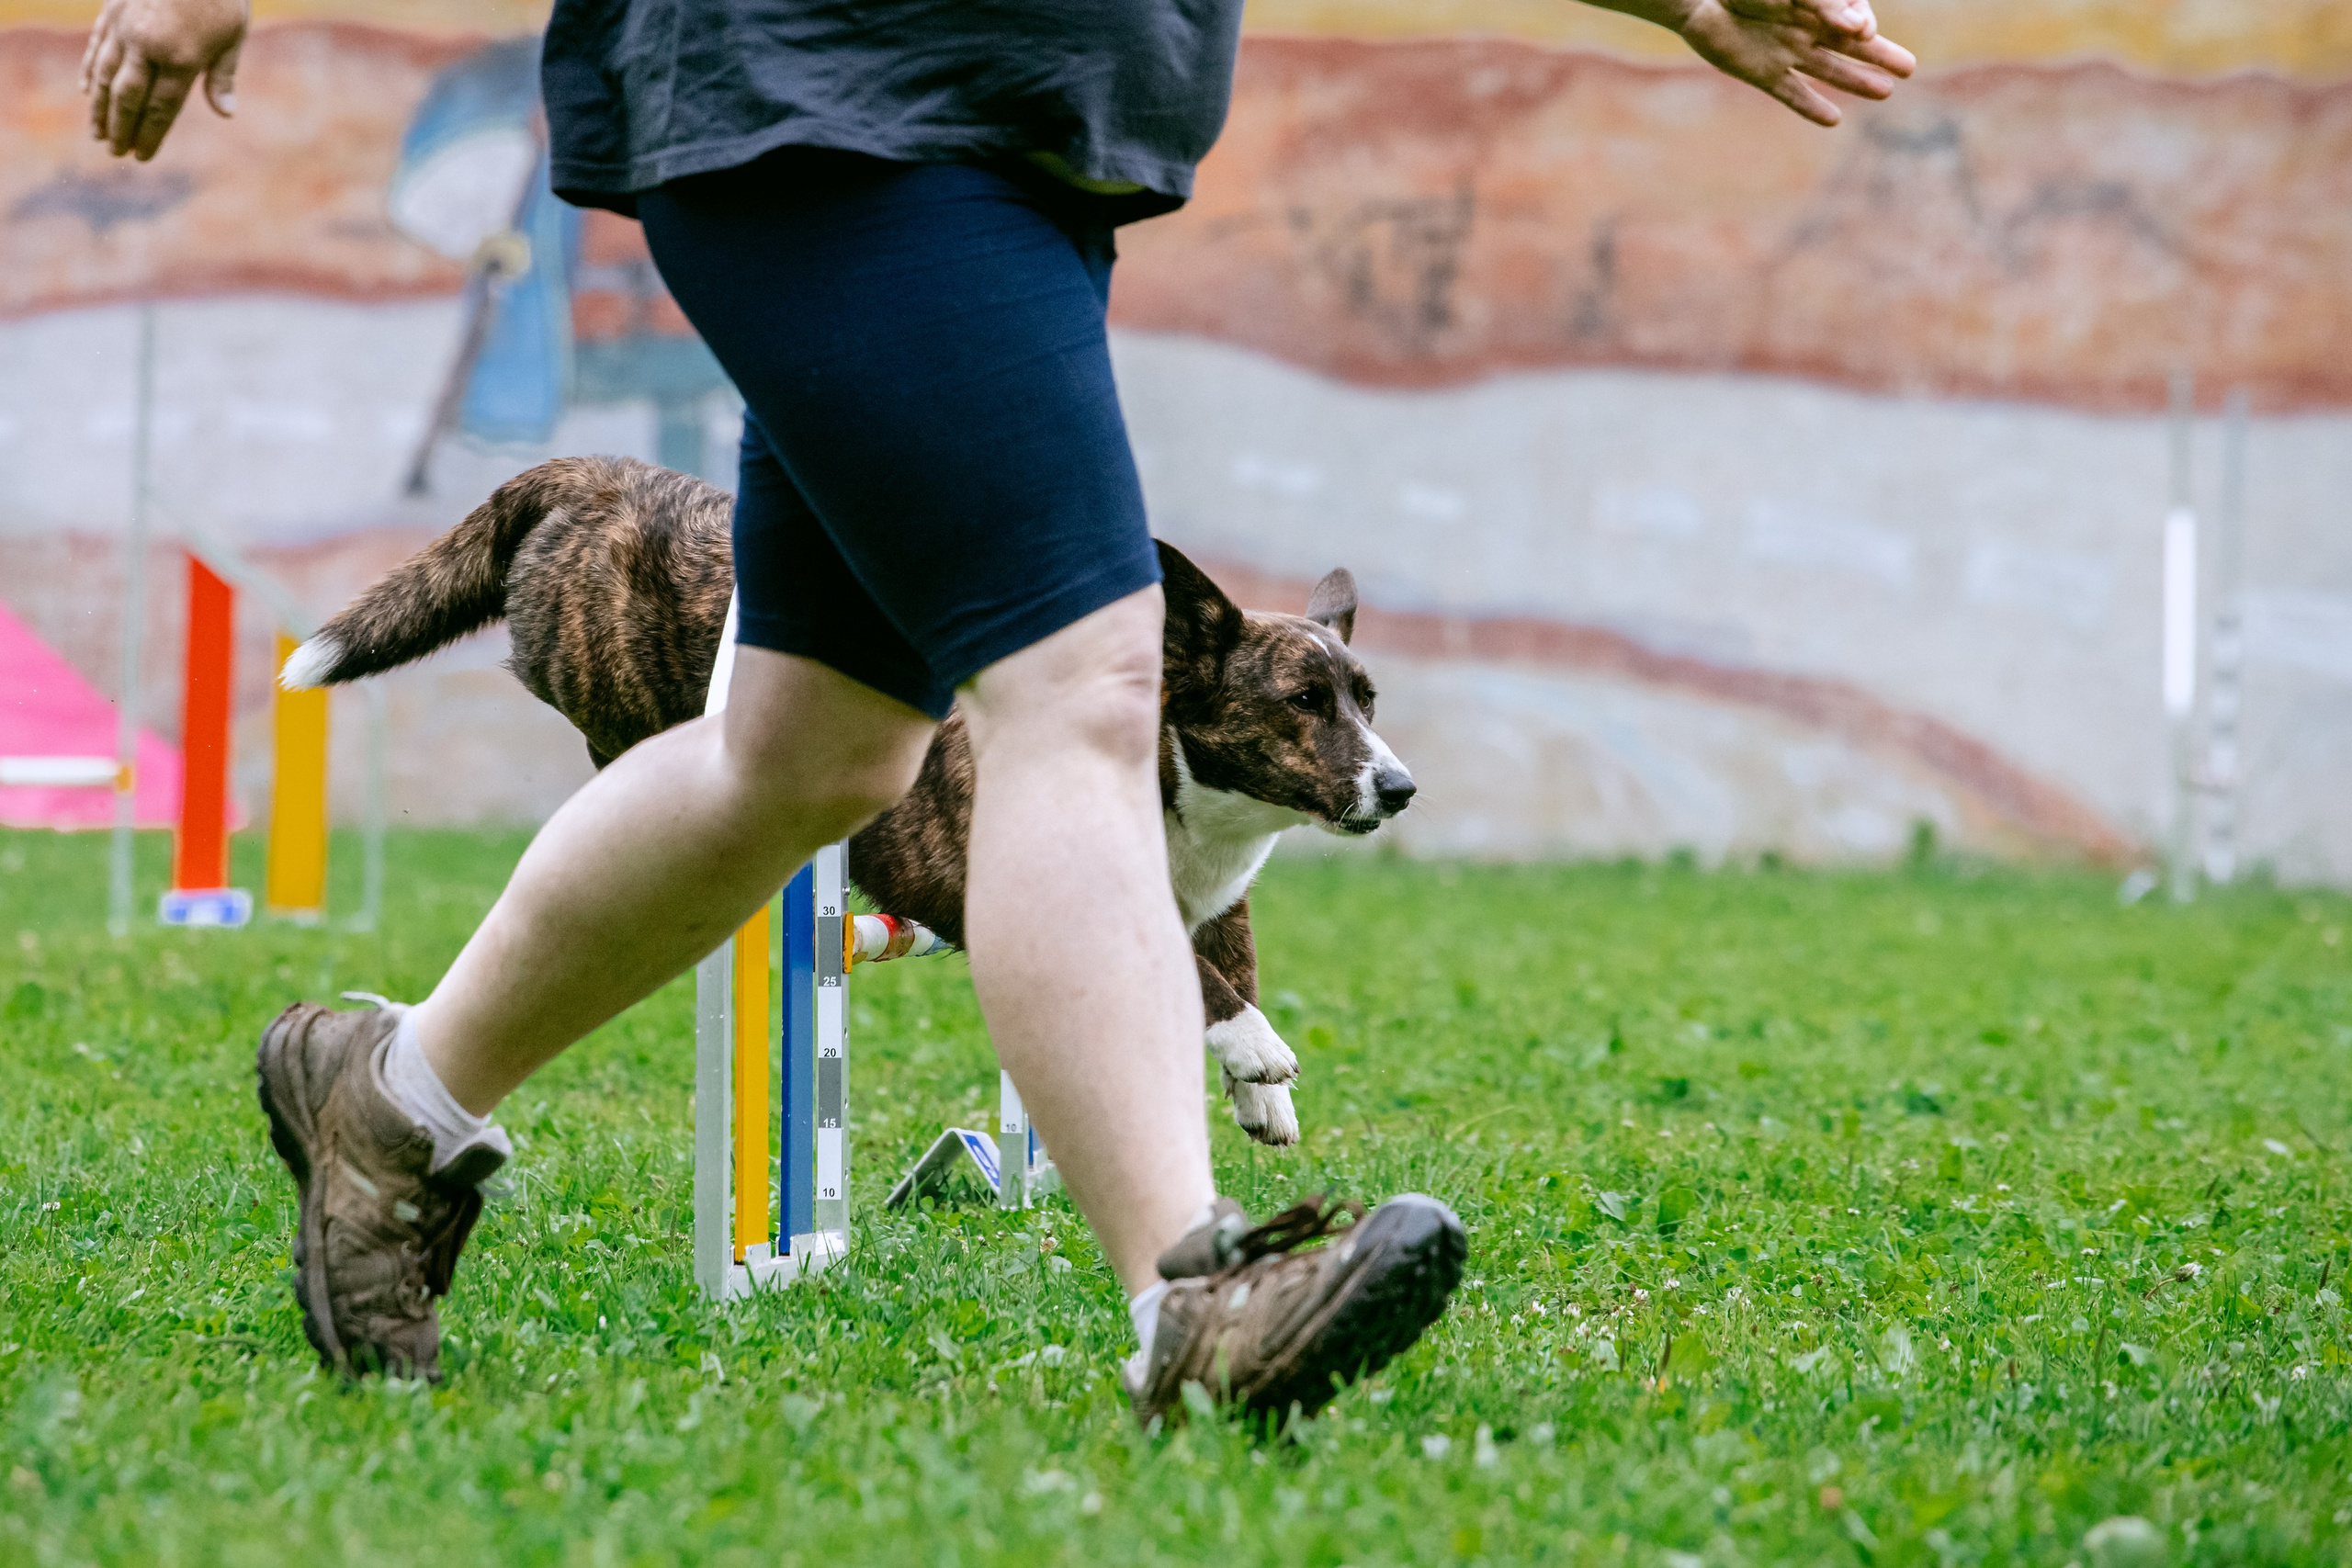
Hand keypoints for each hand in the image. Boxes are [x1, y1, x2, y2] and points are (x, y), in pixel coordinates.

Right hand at [80, 0, 248, 160]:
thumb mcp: (233, 33)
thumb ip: (223, 74)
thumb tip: (225, 114)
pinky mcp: (111, 11)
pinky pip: (96, 48)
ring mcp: (125, 27)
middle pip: (128, 97)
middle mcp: (148, 45)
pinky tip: (87, 91)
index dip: (151, 135)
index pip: (162, 107)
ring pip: (105, 75)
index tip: (142, 156)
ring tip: (97, 133)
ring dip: (99, 107)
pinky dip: (90, 72)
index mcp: (183, 57)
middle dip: (120, 128)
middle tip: (114, 153)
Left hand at [1672, 0, 1914, 125]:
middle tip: (1909, 68)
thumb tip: (1854, 26)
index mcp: (1814, 4)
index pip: (1852, 15)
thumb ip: (1819, 4)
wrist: (1701, 6)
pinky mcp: (1764, 73)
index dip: (1861, 23)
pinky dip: (1811, 106)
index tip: (1860, 29)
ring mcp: (1787, 53)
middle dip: (1880, 55)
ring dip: (1856, 80)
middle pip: (1850, 45)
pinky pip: (1792, 93)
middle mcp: (1805, 29)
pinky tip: (1833, 119)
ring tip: (1886, 91)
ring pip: (1828, 69)